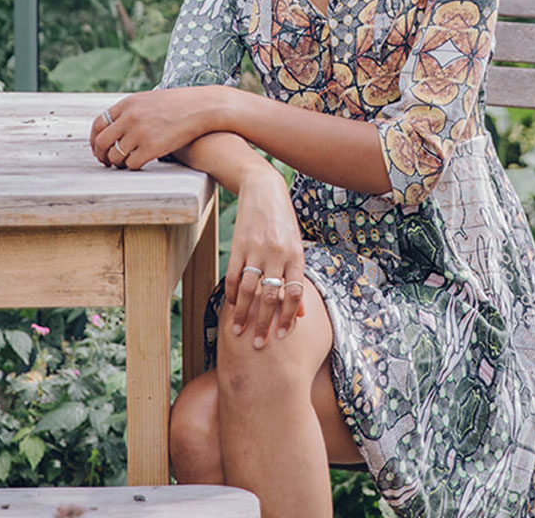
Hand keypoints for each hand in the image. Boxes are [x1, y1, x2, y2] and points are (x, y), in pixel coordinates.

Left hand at [90, 85, 229, 169]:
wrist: (203, 107)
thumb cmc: (179, 105)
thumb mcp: (150, 99)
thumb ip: (132, 110)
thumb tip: (116, 125)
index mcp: (128, 103)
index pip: (99, 123)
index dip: (95, 139)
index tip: (98, 147)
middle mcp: (130, 117)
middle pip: (102, 142)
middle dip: (100, 155)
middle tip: (105, 161)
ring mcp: (140, 133)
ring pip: (115, 155)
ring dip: (116, 163)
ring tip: (122, 165)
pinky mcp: (152, 148)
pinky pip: (132, 164)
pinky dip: (131, 167)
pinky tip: (137, 165)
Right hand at [225, 167, 307, 347]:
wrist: (264, 190)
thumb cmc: (284, 223)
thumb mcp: (297, 247)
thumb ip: (297, 279)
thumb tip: (303, 313)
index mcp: (296, 256)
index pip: (295, 294)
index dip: (289, 317)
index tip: (282, 337)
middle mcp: (277, 254)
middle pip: (270, 296)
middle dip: (264, 323)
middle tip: (258, 345)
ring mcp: (257, 250)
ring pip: (249, 290)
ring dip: (243, 314)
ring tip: (239, 332)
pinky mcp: (239, 246)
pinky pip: (233, 275)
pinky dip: (232, 294)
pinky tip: (231, 306)